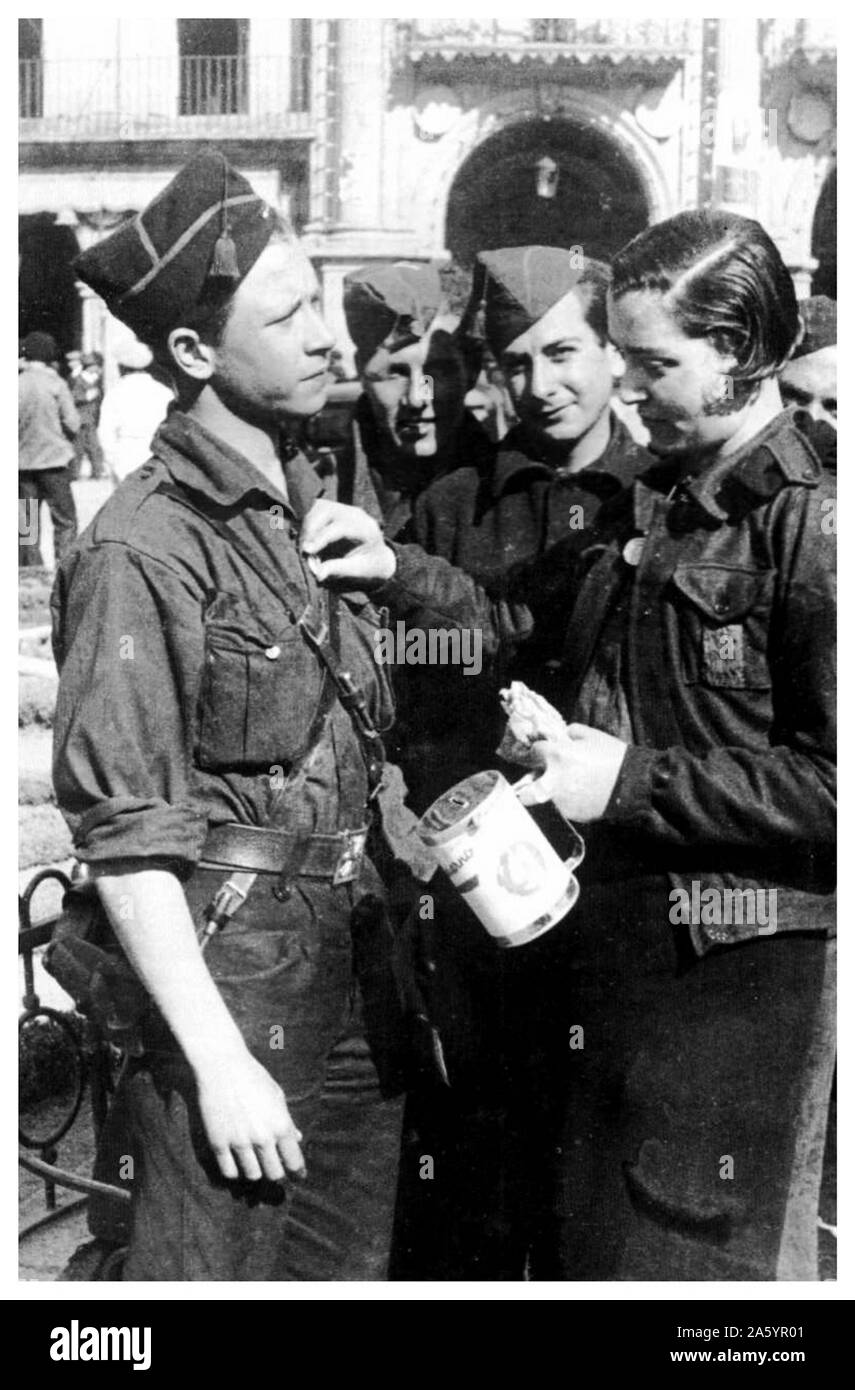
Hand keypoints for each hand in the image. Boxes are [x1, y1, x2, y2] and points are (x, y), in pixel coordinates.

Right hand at [194, 1050, 305, 1182]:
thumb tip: (297, 1139)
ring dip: (255, 1172)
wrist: (221, 1065)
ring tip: (255, 1163)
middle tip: (274, 1167)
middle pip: (274, 1174)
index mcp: (281, 1124)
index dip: (298, 1171)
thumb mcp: (276, 1096)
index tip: (298, 1175)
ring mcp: (239, 1141)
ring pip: (252, 1175)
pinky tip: (236, 1162)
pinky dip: (235, 1171)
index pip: (294, 1161)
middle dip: (277, 1173)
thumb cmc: (253, 1077)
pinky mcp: (218, 1143)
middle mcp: (262, 1137)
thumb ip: (287, 1121)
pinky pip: (229, 1172)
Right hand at [300, 499, 396, 584]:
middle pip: (326, 511)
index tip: (307, 551)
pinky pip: (314, 508)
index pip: (340, 527)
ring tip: (304, 546)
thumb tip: (318, 574)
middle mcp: (355, 514)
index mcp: (366, 528)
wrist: (377, 558)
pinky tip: (305, 539)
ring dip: (306, 525)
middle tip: (303, 550)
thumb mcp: (358, 571)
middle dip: (310, 530)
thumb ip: (338, 569)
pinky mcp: (334, 509)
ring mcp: (344, 509)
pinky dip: (306, 522)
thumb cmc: (369, 567)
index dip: (321, 538)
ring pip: (317, 507)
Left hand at [516, 723, 627, 822]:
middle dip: (526, 788)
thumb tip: (564, 736)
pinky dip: (571, 800)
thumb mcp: (593, 736)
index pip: (535, 751)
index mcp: (557, 756)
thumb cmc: (614, 757)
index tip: (546, 752)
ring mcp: (562, 801)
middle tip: (537, 782)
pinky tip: (586, 794)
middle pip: (525, 792)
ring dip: (554, 792)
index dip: (541, 750)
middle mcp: (553, 781)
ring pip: (548, 799)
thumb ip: (572, 733)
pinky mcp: (573, 814)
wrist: (634, 784)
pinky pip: (565, 806)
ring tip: (575, 785)